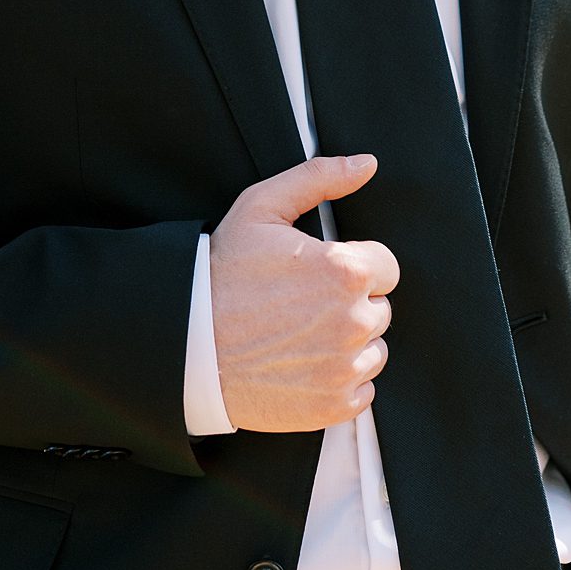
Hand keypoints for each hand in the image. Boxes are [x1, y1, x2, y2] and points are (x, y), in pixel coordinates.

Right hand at [208, 153, 397, 431]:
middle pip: (379, 307)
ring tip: (299, 335)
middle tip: (301, 304)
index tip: (318, 272)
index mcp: (346, 270)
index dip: (352, 265)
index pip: (386, 266)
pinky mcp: (333, 406)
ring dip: (348, 343)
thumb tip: (367, 163)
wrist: (185, 343)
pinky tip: (301, 365)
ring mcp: (345, 368)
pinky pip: (362, 390)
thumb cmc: (222, 272)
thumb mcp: (261, 207)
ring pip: (373, 349)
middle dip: (349, 303)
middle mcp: (354, 321)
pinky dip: (338, 380)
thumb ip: (320, 178)